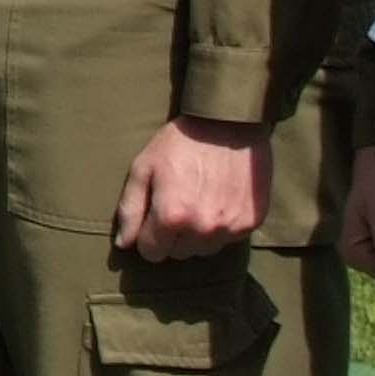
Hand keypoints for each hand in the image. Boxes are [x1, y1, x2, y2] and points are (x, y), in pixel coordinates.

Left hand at [113, 114, 269, 259]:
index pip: (151, 253)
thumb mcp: (144, 167)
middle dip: (173, 235)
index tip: (154, 215)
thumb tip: (123, 245)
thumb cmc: (181, 142)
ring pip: (204, 250)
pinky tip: (219, 199)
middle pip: (178, 253)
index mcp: (171, 217)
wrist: (230, 122)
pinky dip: (221, 226)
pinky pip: (228, 239)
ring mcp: (229, 228)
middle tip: (179, 203)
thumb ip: (130, 209)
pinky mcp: (251, 223)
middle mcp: (202, 229)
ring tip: (199, 201)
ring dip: (198, 234)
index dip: (149, 235)